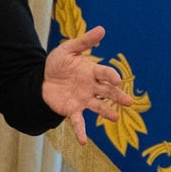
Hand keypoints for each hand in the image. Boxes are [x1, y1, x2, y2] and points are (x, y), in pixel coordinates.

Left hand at [43, 25, 134, 144]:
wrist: (41, 80)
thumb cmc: (58, 64)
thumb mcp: (67, 49)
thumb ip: (84, 41)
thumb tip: (102, 29)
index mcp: (92, 71)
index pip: (105, 73)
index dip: (111, 76)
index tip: (117, 80)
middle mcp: (91, 87)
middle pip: (107, 92)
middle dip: (117, 96)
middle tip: (129, 102)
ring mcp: (83, 99)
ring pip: (98, 107)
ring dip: (106, 113)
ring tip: (115, 118)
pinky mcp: (73, 110)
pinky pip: (79, 122)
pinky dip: (82, 132)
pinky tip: (84, 142)